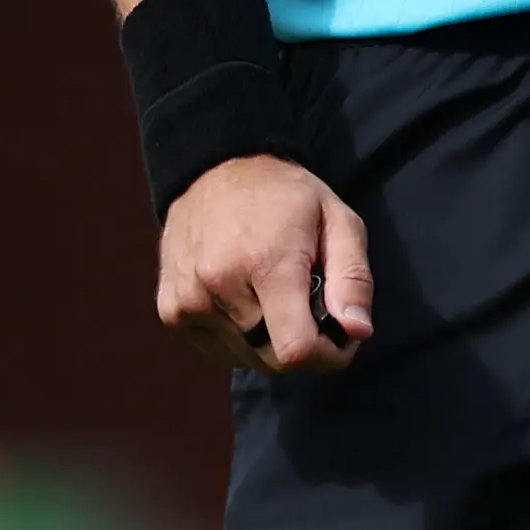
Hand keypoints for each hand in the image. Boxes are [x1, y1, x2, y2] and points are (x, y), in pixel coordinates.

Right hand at [156, 153, 376, 375]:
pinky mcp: (171, 311)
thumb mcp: (338, 220)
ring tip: (273, 293)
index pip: (295, 350)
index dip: (328, 355)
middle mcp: (218, 285)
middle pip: (273, 359)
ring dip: (269, 340)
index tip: (340, 335)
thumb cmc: (286, 197)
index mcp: (265, 262)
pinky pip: (219, 351)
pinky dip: (241, 338)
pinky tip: (245, 298)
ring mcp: (188, 301)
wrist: (217, 170)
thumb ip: (354, 277)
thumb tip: (358, 331)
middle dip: (301, 343)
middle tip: (309, 304)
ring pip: (247, 359)